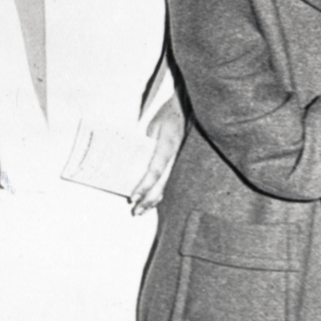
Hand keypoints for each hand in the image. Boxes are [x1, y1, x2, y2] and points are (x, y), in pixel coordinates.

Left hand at [130, 97, 184, 214]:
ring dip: (154, 200)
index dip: (144, 186)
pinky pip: (170, 181)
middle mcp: (175, 157)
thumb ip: (146, 144)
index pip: (154, 171)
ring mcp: (179, 161)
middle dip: (147, 200)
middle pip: (161, 184)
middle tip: (135, 210)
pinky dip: (160, 192)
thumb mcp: (152, 126)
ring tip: (142, 210)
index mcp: (167, 147)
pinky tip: (153, 201)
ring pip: (167, 186)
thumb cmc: (168, 115)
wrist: (186, 110)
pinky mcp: (179, 163)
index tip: (133, 196)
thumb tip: (135, 161)